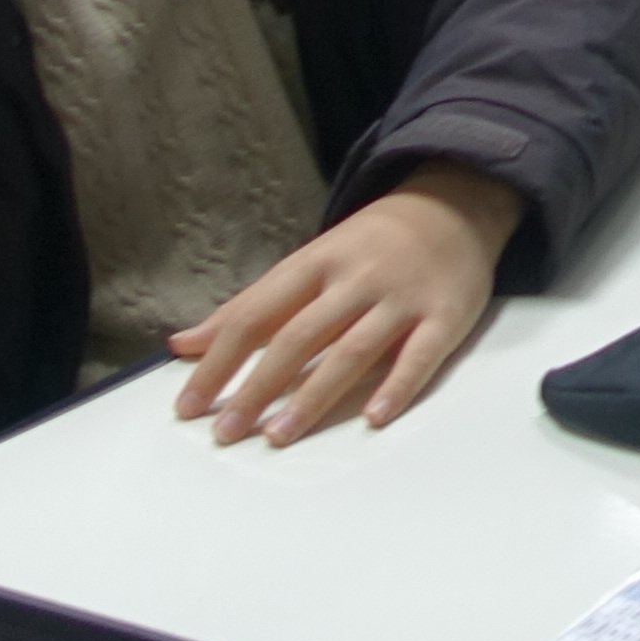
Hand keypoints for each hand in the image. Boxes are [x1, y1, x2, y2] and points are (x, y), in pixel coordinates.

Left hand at [167, 163, 517, 446]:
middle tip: (226, 432)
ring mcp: (401, 298)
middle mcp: (356, 278)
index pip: (256, 315)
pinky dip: (397, 387)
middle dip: (257, 387)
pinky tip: (374, 418)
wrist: (455, 205)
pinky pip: (420, 356)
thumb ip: (251, 305)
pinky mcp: (445, 315)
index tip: (188, 405)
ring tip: (279, 435)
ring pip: (352, 350)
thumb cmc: (371, 245)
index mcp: (316, 262)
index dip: (218, 361)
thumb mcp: (308, 262)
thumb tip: (184, 344)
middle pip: (298, 336)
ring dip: (313, 396)